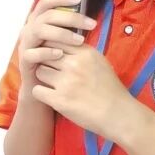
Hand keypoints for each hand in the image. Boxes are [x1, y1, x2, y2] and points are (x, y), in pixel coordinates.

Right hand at [17, 0, 96, 90]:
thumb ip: (70, 27)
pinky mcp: (24, 60)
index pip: (47, 1)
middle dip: (71, 17)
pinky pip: (33, 53)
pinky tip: (61, 54)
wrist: (43, 84)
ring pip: (39, 30)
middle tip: (91, 24)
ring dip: (61, 34)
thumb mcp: (64, 41)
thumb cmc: (56, 60)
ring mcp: (26, 44)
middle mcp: (30, 29)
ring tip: (80, 41)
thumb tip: (87, 16)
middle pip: (47, 15)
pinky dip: (47, 52)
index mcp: (39, 20)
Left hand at [32, 43, 147, 145]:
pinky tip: (50, 96)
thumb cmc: (110, 89)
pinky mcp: (59, 100)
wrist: (118, 114)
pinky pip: (36, 90)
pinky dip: (41, 93)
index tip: (53, 57)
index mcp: (85, 53)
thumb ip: (82, 51)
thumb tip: (64, 42)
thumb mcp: (100, 62)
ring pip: (39, 72)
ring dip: (43, 78)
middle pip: (45, 55)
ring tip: (53, 85)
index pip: (56, 40)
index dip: (51, 48)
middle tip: (53, 73)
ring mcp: (66, 82)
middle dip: (46, 63)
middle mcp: (74, 65)